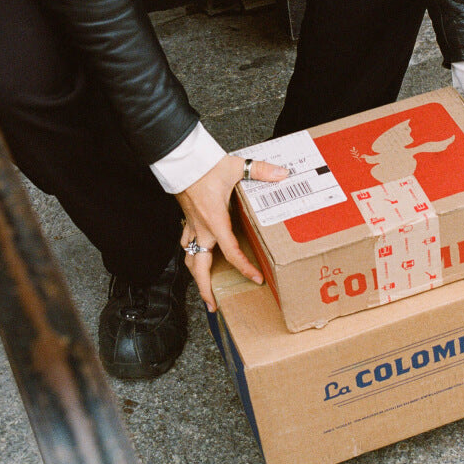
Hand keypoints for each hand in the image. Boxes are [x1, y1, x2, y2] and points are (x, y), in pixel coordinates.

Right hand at [175, 155, 287, 311]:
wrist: (180, 158)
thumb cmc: (204, 164)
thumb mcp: (236, 167)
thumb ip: (261, 171)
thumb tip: (282, 173)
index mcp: (215, 221)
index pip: (231, 252)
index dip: (244, 268)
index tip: (256, 278)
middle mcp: (201, 228)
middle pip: (198, 267)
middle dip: (204, 289)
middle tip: (213, 305)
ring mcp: (192, 224)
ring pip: (188, 257)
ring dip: (196, 274)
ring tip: (204, 288)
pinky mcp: (187, 218)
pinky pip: (186, 242)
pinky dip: (190, 253)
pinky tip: (195, 256)